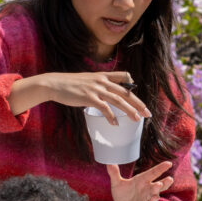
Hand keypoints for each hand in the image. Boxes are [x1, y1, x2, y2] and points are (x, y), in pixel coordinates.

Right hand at [27, 71, 149, 123]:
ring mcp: (96, 89)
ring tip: (137, 120)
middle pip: (126, 92)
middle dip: (138, 103)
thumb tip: (103, 96)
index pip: (124, 76)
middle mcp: (102, 81)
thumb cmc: (69, 84)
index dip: (133, 85)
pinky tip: (115, 124)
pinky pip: (104, 108)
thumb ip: (97, 85)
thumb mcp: (87, 80)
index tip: (138, 93)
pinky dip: (111, 117)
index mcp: (103, 76)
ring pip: (118, 100)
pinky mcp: (89, 97)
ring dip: (129, 110)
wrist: (54, 83)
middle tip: (147, 113)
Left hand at [108, 161, 173, 200]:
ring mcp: (148, 198)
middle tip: (170, 177)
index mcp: (142, 180)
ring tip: (160, 185)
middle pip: (158, 183)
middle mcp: (148, 188)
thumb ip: (114, 173)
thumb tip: (109, 162)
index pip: (152, 173)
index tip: (168, 163)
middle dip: (164, 180)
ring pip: (156, 192)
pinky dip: (153, 200)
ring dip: (160, 189)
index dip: (160, 168)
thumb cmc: (124, 197)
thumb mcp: (117, 184)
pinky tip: (155, 197)